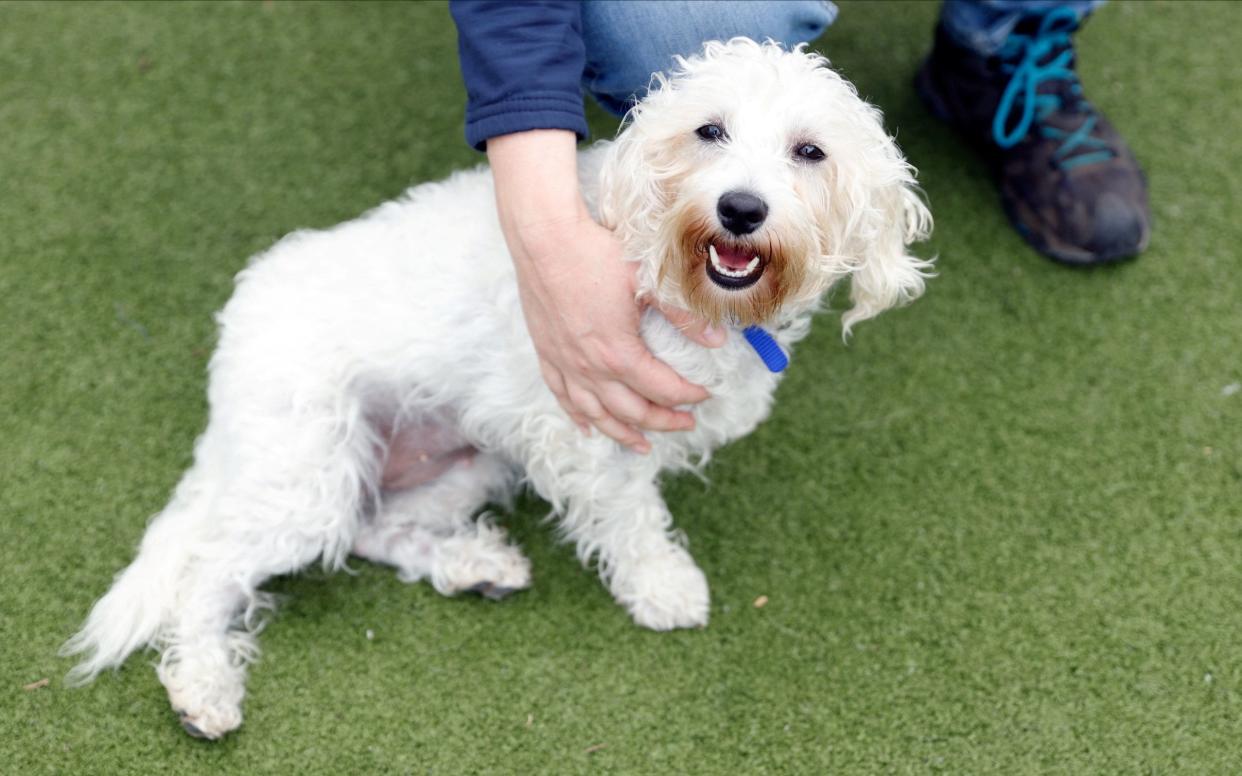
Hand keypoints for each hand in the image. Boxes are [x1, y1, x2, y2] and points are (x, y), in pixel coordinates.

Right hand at [487, 130, 723, 452]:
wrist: (545, 239)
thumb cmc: (597, 255)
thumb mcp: (649, 281)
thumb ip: (684, 315)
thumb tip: (718, 338)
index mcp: (618, 353)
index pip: (660, 389)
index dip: (687, 396)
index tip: (704, 395)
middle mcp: (589, 367)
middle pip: (631, 411)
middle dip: (662, 421)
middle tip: (685, 424)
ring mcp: (564, 363)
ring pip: (595, 414)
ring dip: (621, 433)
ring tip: (642, 445)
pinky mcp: (546, 353)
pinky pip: (562, 396)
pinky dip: (578, 416)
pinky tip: (588, 426)